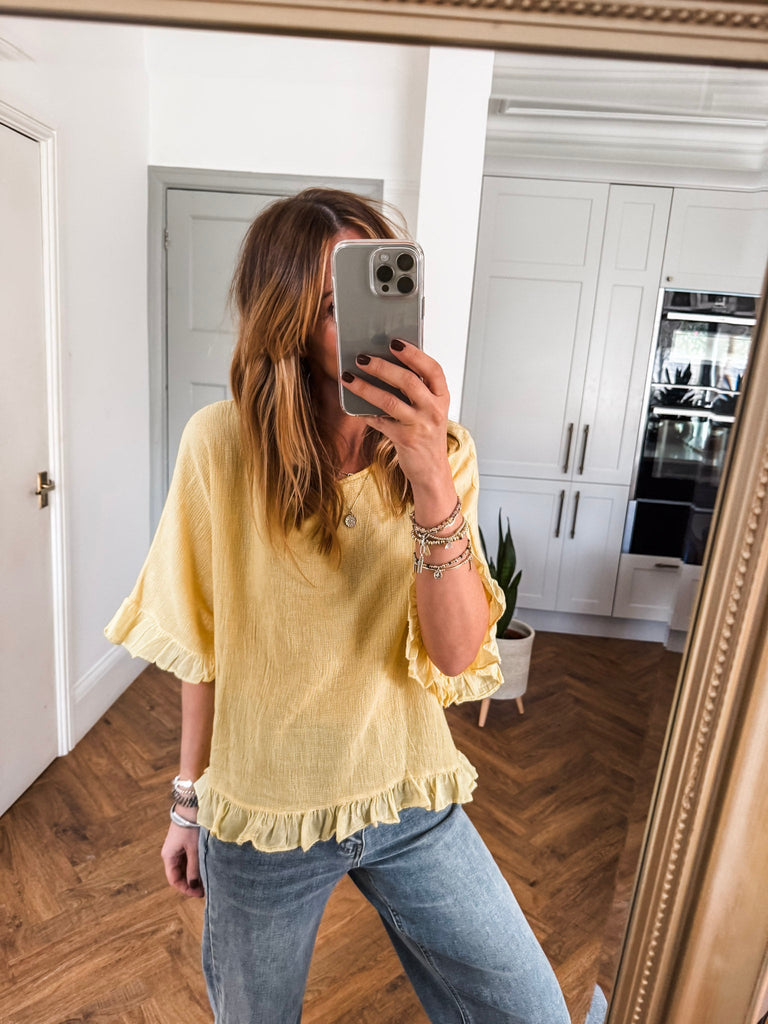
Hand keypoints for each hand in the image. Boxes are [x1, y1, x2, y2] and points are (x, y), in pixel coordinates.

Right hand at [161, 819, 203, 897]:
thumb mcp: (194, 850)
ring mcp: (178, 847)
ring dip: (194, 874)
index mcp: (169, 856)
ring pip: (185, 867)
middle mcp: (171, 853)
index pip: (174, 880)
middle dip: (191, 883)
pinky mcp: (185, 842)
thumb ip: (193, 869)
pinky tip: (205, 867)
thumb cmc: (191, 827)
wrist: (192, 805)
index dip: (186, 889)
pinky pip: (189, 858)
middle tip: (206, 888)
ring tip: (207, 879)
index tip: (199, 894)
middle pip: (180, 874)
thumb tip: (193, 886)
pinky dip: (196, 865)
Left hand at [342, 341, 452, 502]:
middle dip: (382, 366)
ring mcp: (421, 425)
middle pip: (408, 381)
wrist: (432, 472)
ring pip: (390, 400)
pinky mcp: (405, 440)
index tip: (394, 342)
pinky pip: (380, 421)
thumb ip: (416, 390)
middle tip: (362, 357)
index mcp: (442, 397)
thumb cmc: (426, 435)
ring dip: (365, 387)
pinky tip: (354, 407)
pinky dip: (366, 413)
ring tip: (348, 377)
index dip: (413, 353)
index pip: (432, 369)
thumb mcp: (429, 410)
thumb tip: (385, 364)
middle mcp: (434, 410)